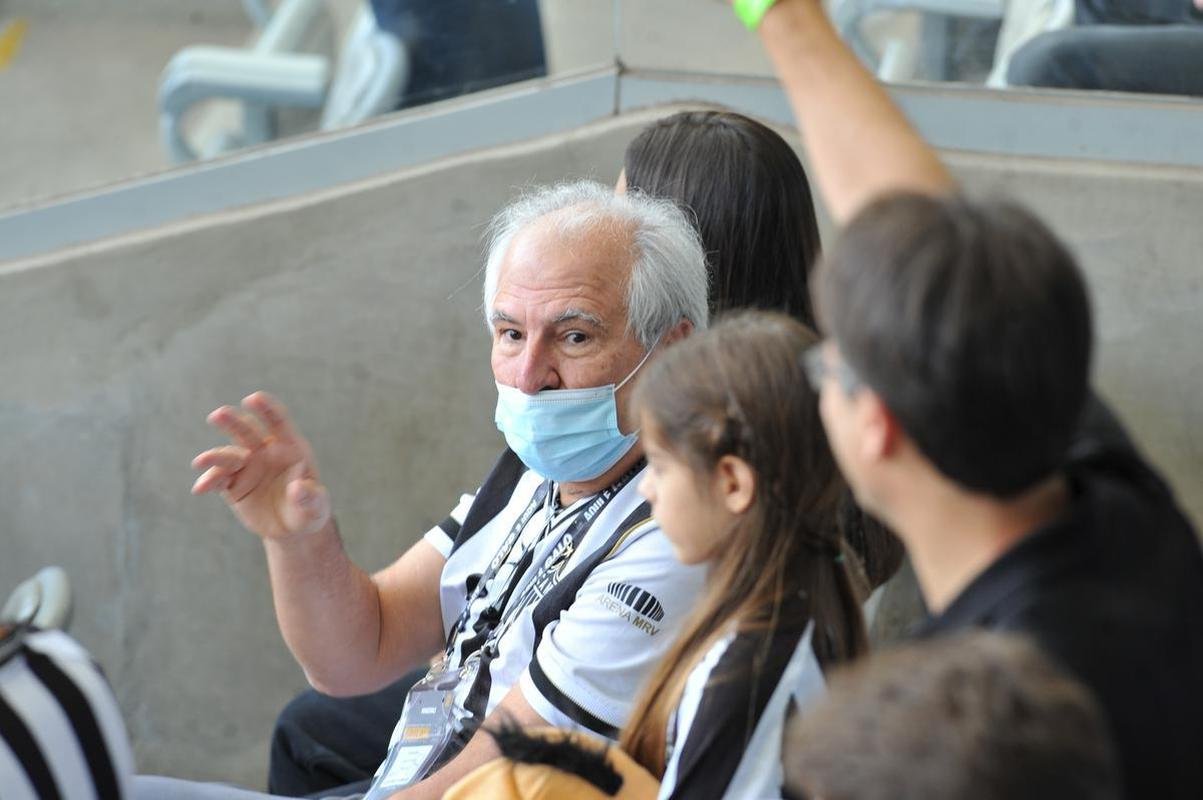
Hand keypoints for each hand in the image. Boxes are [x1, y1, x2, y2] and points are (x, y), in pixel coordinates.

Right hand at [192, 391, 330, 540]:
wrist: (292, 528)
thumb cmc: (309, 510)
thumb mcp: (316, 507)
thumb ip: (309, 497)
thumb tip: (298, 488)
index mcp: (290, 447)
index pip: (278, 422)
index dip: (267, 409)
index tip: (254, 398)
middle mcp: (265, 452)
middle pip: (247, 431)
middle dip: (233, 422)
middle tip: (218, 415)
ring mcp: (246, 467)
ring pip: (228, 456)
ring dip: (215, 457)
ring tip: (201, 462)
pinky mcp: (232, 485)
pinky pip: (218, 480)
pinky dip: (209, 481)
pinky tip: (201, 488)